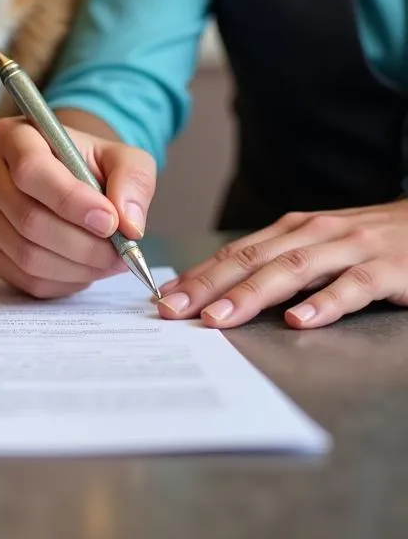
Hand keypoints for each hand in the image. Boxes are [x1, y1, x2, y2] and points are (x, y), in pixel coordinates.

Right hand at [0, 116, 156, 297]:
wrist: (66, 177)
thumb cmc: (90, 164)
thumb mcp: (122, 157)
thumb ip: (133, 180)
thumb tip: (128, 223)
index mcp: (14, 136)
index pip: (31, 170)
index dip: (71, 201)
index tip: (109, 221)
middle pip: (29, 219)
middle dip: (84, 244)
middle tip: (121, 252)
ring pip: (27, 255)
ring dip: (77, 267)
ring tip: (108, 260)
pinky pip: (23, 278)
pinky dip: (62, 281)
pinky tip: (83, 267)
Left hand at [157, 200, 407, 328]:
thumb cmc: (369, 242)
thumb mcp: (317, 247)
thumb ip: (278, 264)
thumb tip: (225, 290)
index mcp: (290, 230)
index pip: (234, 253)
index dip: (198, 275)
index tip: (165, 298)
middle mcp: (313, 234)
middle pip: (251, 260)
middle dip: (208, 286)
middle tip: (175, 310)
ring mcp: (349, 249)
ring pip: (291, 270)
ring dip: (251, 294)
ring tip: (220, 317)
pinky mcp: (387, 269)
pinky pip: (352, 287)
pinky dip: (324, 303)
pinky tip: (300, 321)